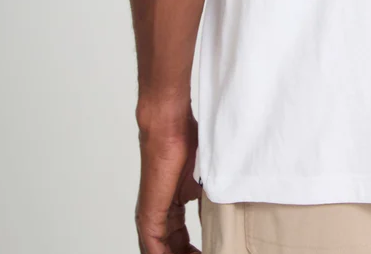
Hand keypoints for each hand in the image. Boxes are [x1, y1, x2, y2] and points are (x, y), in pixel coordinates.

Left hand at [135, 103, 202, 253]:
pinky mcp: (148, 216)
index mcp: (170, 209)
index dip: (192, 252)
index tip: (210, 252)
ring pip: (161, 252)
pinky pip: (153, 249)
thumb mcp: (204, 180)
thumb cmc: (185, 142)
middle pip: (171, 249)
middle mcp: (157, 217)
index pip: (179, 242)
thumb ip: (208, 203)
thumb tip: (222, 219)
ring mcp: (151, 218)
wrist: (169, 128)